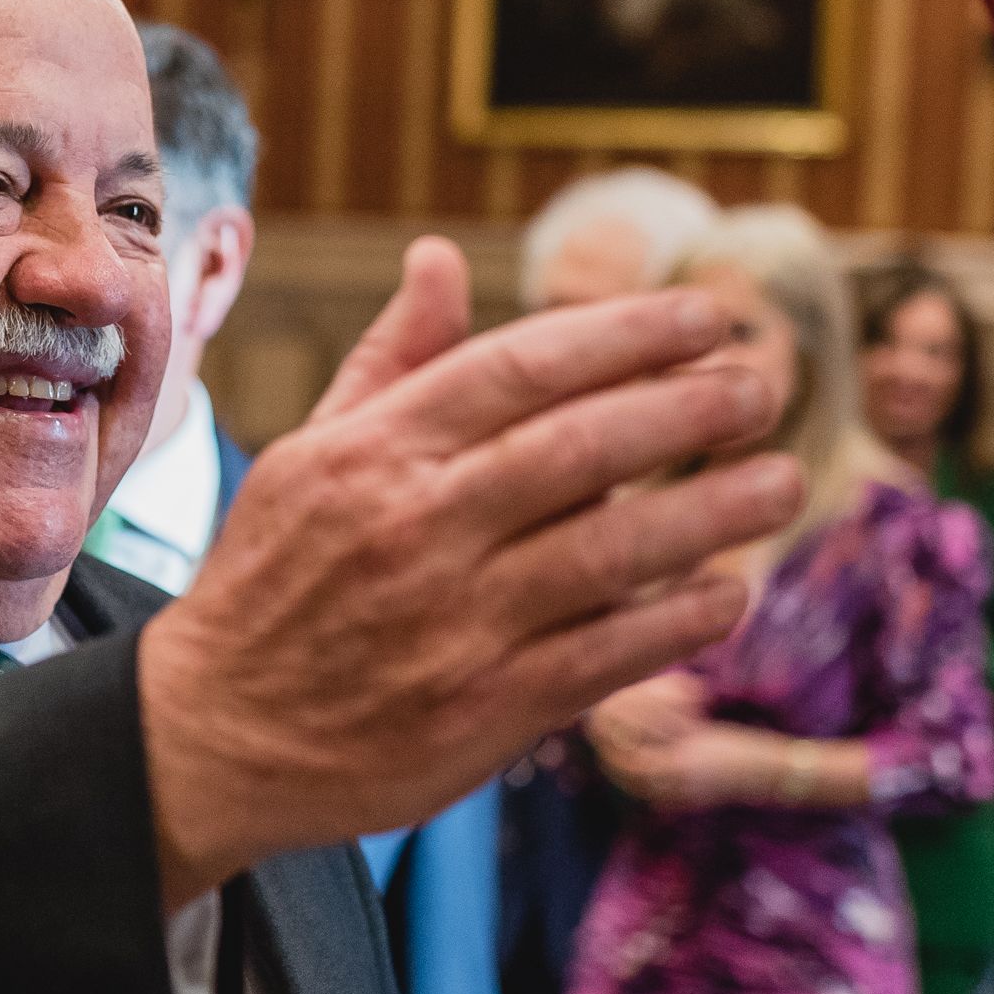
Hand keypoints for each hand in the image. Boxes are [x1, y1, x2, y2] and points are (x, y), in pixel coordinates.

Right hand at [140, 239, 799, 900]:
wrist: (212, 736)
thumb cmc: (273, 582)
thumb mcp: (311, 457)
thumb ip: (391, 362)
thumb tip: (441, 257)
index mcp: (373, 452)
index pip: (522, 367)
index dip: (628, 334)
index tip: (708, 317)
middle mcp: (414, 527)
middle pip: (582, 447)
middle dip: (689, 408)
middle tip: (763, 385)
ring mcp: (452, 622)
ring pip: (609, 551)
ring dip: (710, 512)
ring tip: (780, 482)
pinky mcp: (482, 710)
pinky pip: (604, 654)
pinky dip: (674, 621)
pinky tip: (725, 592)